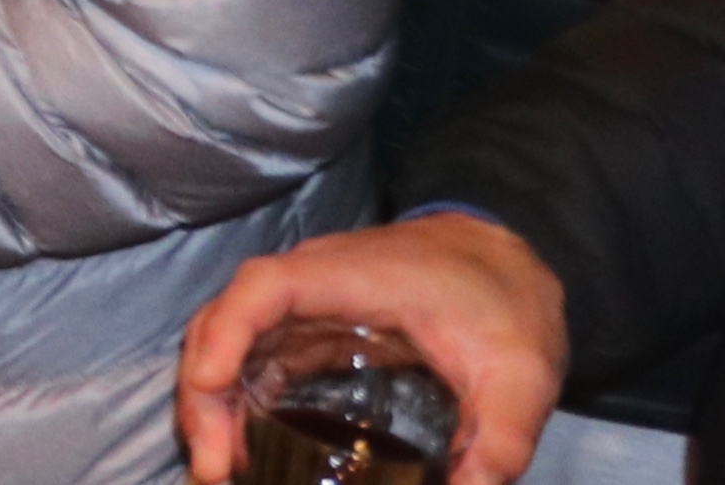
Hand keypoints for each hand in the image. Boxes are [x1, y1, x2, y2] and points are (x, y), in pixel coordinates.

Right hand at [176, 214, 567, 484]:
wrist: (507, 261)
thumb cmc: (506, 302)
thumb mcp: (520, 376)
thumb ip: (501, 441)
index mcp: (350, 278)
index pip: (264, 290)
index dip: (227, 333)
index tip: (210, 388)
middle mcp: (310, 285)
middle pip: (224, 322)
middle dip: (204, 394)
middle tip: (214, 470)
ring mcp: (305, 308)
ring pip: (227, 342)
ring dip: (210, 403)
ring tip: (218, 469)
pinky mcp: (311, 331)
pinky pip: (253, 359)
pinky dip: (234, 402)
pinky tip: (243, 450)